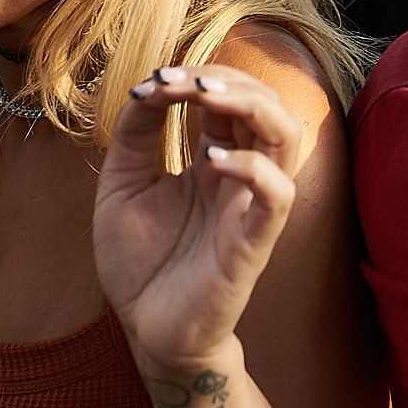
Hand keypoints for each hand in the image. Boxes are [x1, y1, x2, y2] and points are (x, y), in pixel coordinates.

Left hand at [94, 65, 304, 368]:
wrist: (145, 332)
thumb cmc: (139, 263)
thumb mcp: (121, 187)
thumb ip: (134, 136)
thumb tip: (145, 87)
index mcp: (212, 159)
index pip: (226, 96)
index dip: (197, 75)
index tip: (152, 80)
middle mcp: (240, 175)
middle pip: (264, 102)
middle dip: (224, 78)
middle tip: (177, 79)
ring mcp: (252, 204)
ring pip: (286, 135)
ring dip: (251, 103)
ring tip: (205, 96)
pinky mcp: (255, 241)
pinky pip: (278, 194)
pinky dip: (252, 167)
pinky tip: (212, 160)